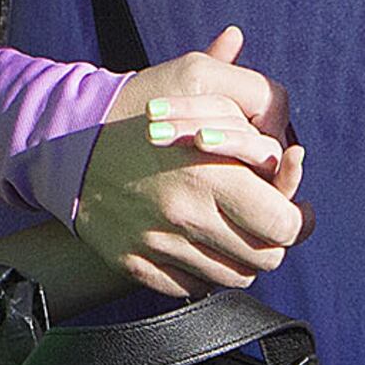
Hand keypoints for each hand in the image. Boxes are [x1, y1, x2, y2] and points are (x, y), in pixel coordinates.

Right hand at [73, 28, 309, 297]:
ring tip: (234, 230)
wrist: (66, 139)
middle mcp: (187, 217)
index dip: (298, 219)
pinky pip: (191, 288)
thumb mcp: (196, 76)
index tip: (297, 209)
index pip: (283, 225)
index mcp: (211, 175)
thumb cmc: (139, 108)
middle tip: (267, 220)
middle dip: (273, 239)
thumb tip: (284, 111)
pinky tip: (198, 243)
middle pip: (264, 258)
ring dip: (241, 257)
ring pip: (231, 277)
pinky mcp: (135, 263)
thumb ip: (252, 91)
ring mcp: (159, 245)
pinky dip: (203, 272)